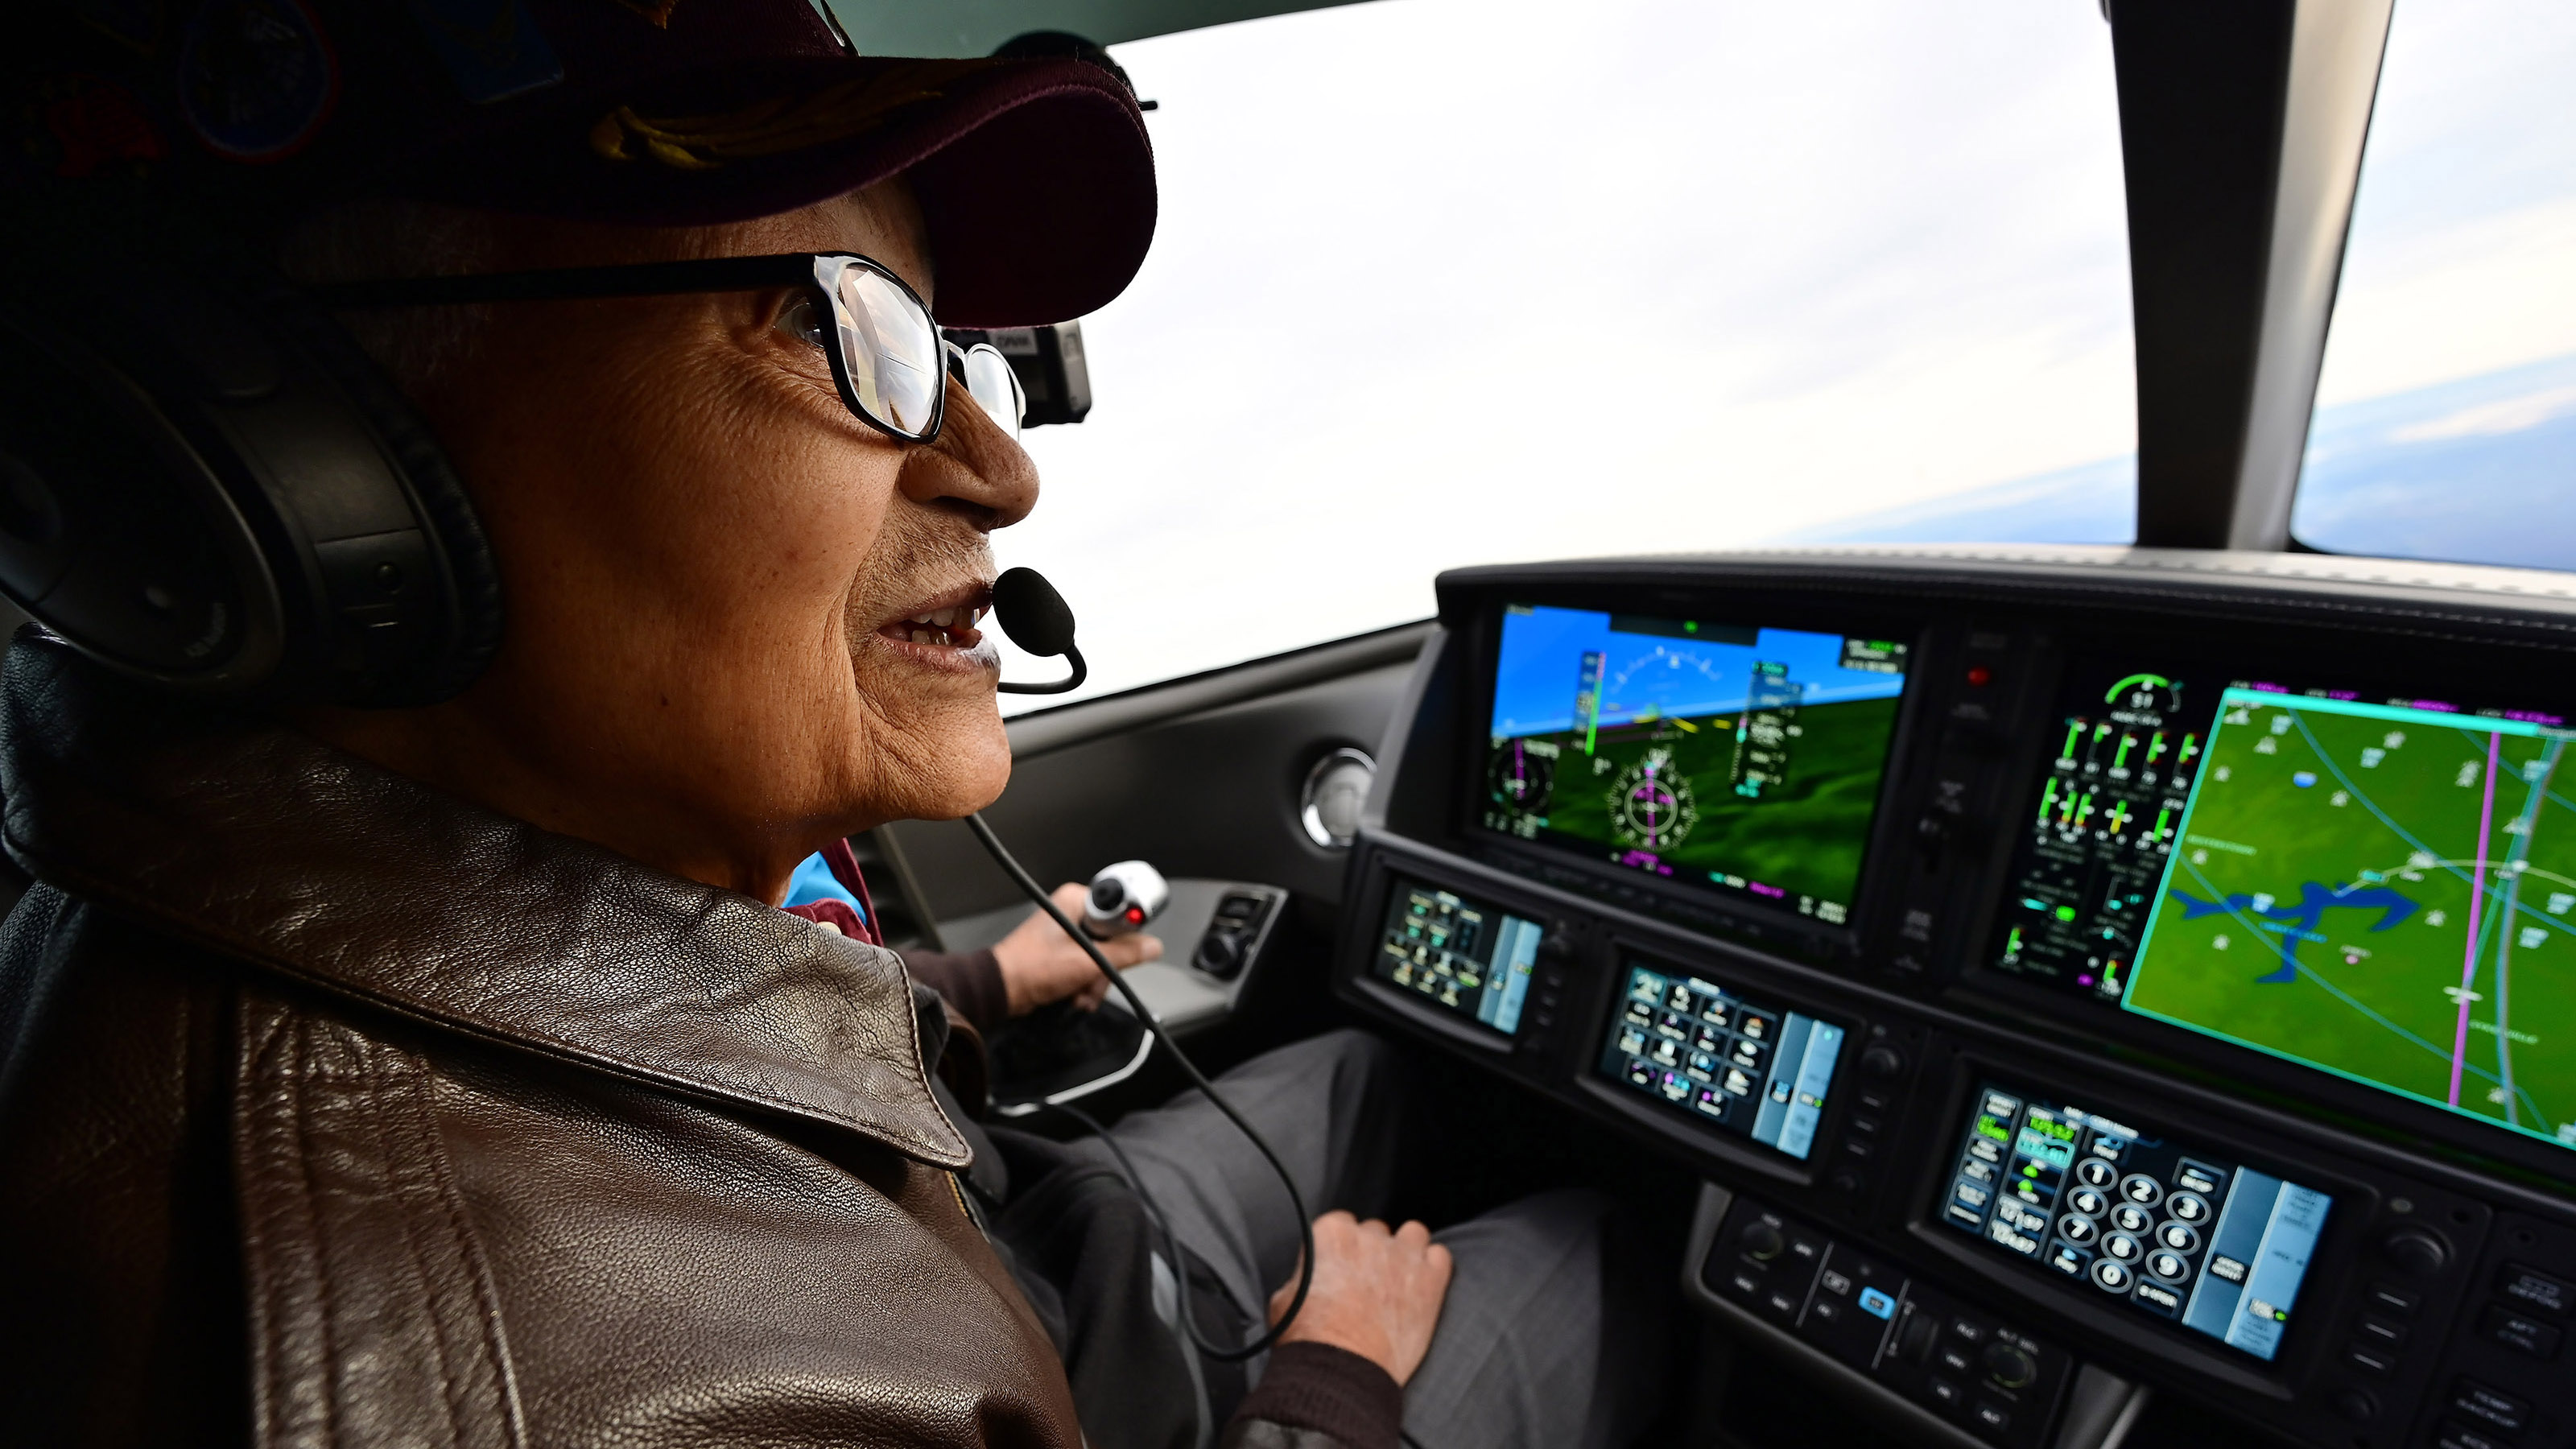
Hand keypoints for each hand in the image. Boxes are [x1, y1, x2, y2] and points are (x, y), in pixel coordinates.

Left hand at [992, 882, 1162, 1014]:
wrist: (1003, 990)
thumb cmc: (1030, 968)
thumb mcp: (1087, 961)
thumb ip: (1125, 954)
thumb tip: (1151, 946)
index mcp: (1076, 900)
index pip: (1120, 909)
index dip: (1125, 933)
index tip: (1123, 951)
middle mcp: (1072, 911)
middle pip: (1113, 937)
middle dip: (1106, 966)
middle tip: (1094, 977)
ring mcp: (1068, 932)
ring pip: (1102, 955)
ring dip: (1095, 980)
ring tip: (1081, 991)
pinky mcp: (1065, 951)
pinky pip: (1089, 964)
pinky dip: (1086, 982)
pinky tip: (1077, 993)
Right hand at [1268, 1211, 1453, 1386]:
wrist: (1341, 1369)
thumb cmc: (1309, 1339)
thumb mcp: (1283, 1299)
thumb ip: (1300, 1277)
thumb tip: (1306, 1282)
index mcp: (1331, 1234)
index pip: (1340, 1223)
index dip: (1341, 1248)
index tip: (1340, 1267)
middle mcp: (1369, 1237)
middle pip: (1375, 1231)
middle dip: (1372, 1252)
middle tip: (1367, 1283)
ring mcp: (1403, 1255)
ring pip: (1413, 1233)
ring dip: (1407, 1251)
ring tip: (1399, 1279)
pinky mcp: (1430, 1280)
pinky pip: (1441, 1255)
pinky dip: (1433, 1267)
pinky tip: (1423, 1286)